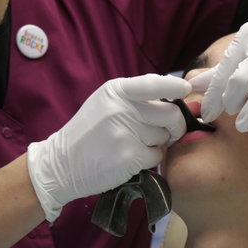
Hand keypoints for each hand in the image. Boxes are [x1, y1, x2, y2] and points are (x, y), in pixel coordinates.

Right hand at [27, 74, 190, 220]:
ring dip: (158, 144)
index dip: (175, 86)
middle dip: (176, 126)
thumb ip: (135, 98)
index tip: (187, 89)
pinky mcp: (129, 156)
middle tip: (169, 133)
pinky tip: (131, 159)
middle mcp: (121, 107)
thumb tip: (175, 95)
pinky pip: (157, 155)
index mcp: (116, 91)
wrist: (61, 164)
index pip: (154, 84)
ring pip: (165, 136)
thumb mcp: (106, 104)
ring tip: (135, 146)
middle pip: (171, 114)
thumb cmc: (89, 133)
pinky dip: (149, 160)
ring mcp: (125, 132)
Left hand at [199, 0, 247, 131]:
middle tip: (228, 114)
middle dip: (231, 101)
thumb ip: (221, 68)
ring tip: (242, 124)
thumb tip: (193, 85)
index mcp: (246, 41)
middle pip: (241, 79)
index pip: (223, 72)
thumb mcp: (245, 41)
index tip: (206, 115)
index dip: (212, 97)